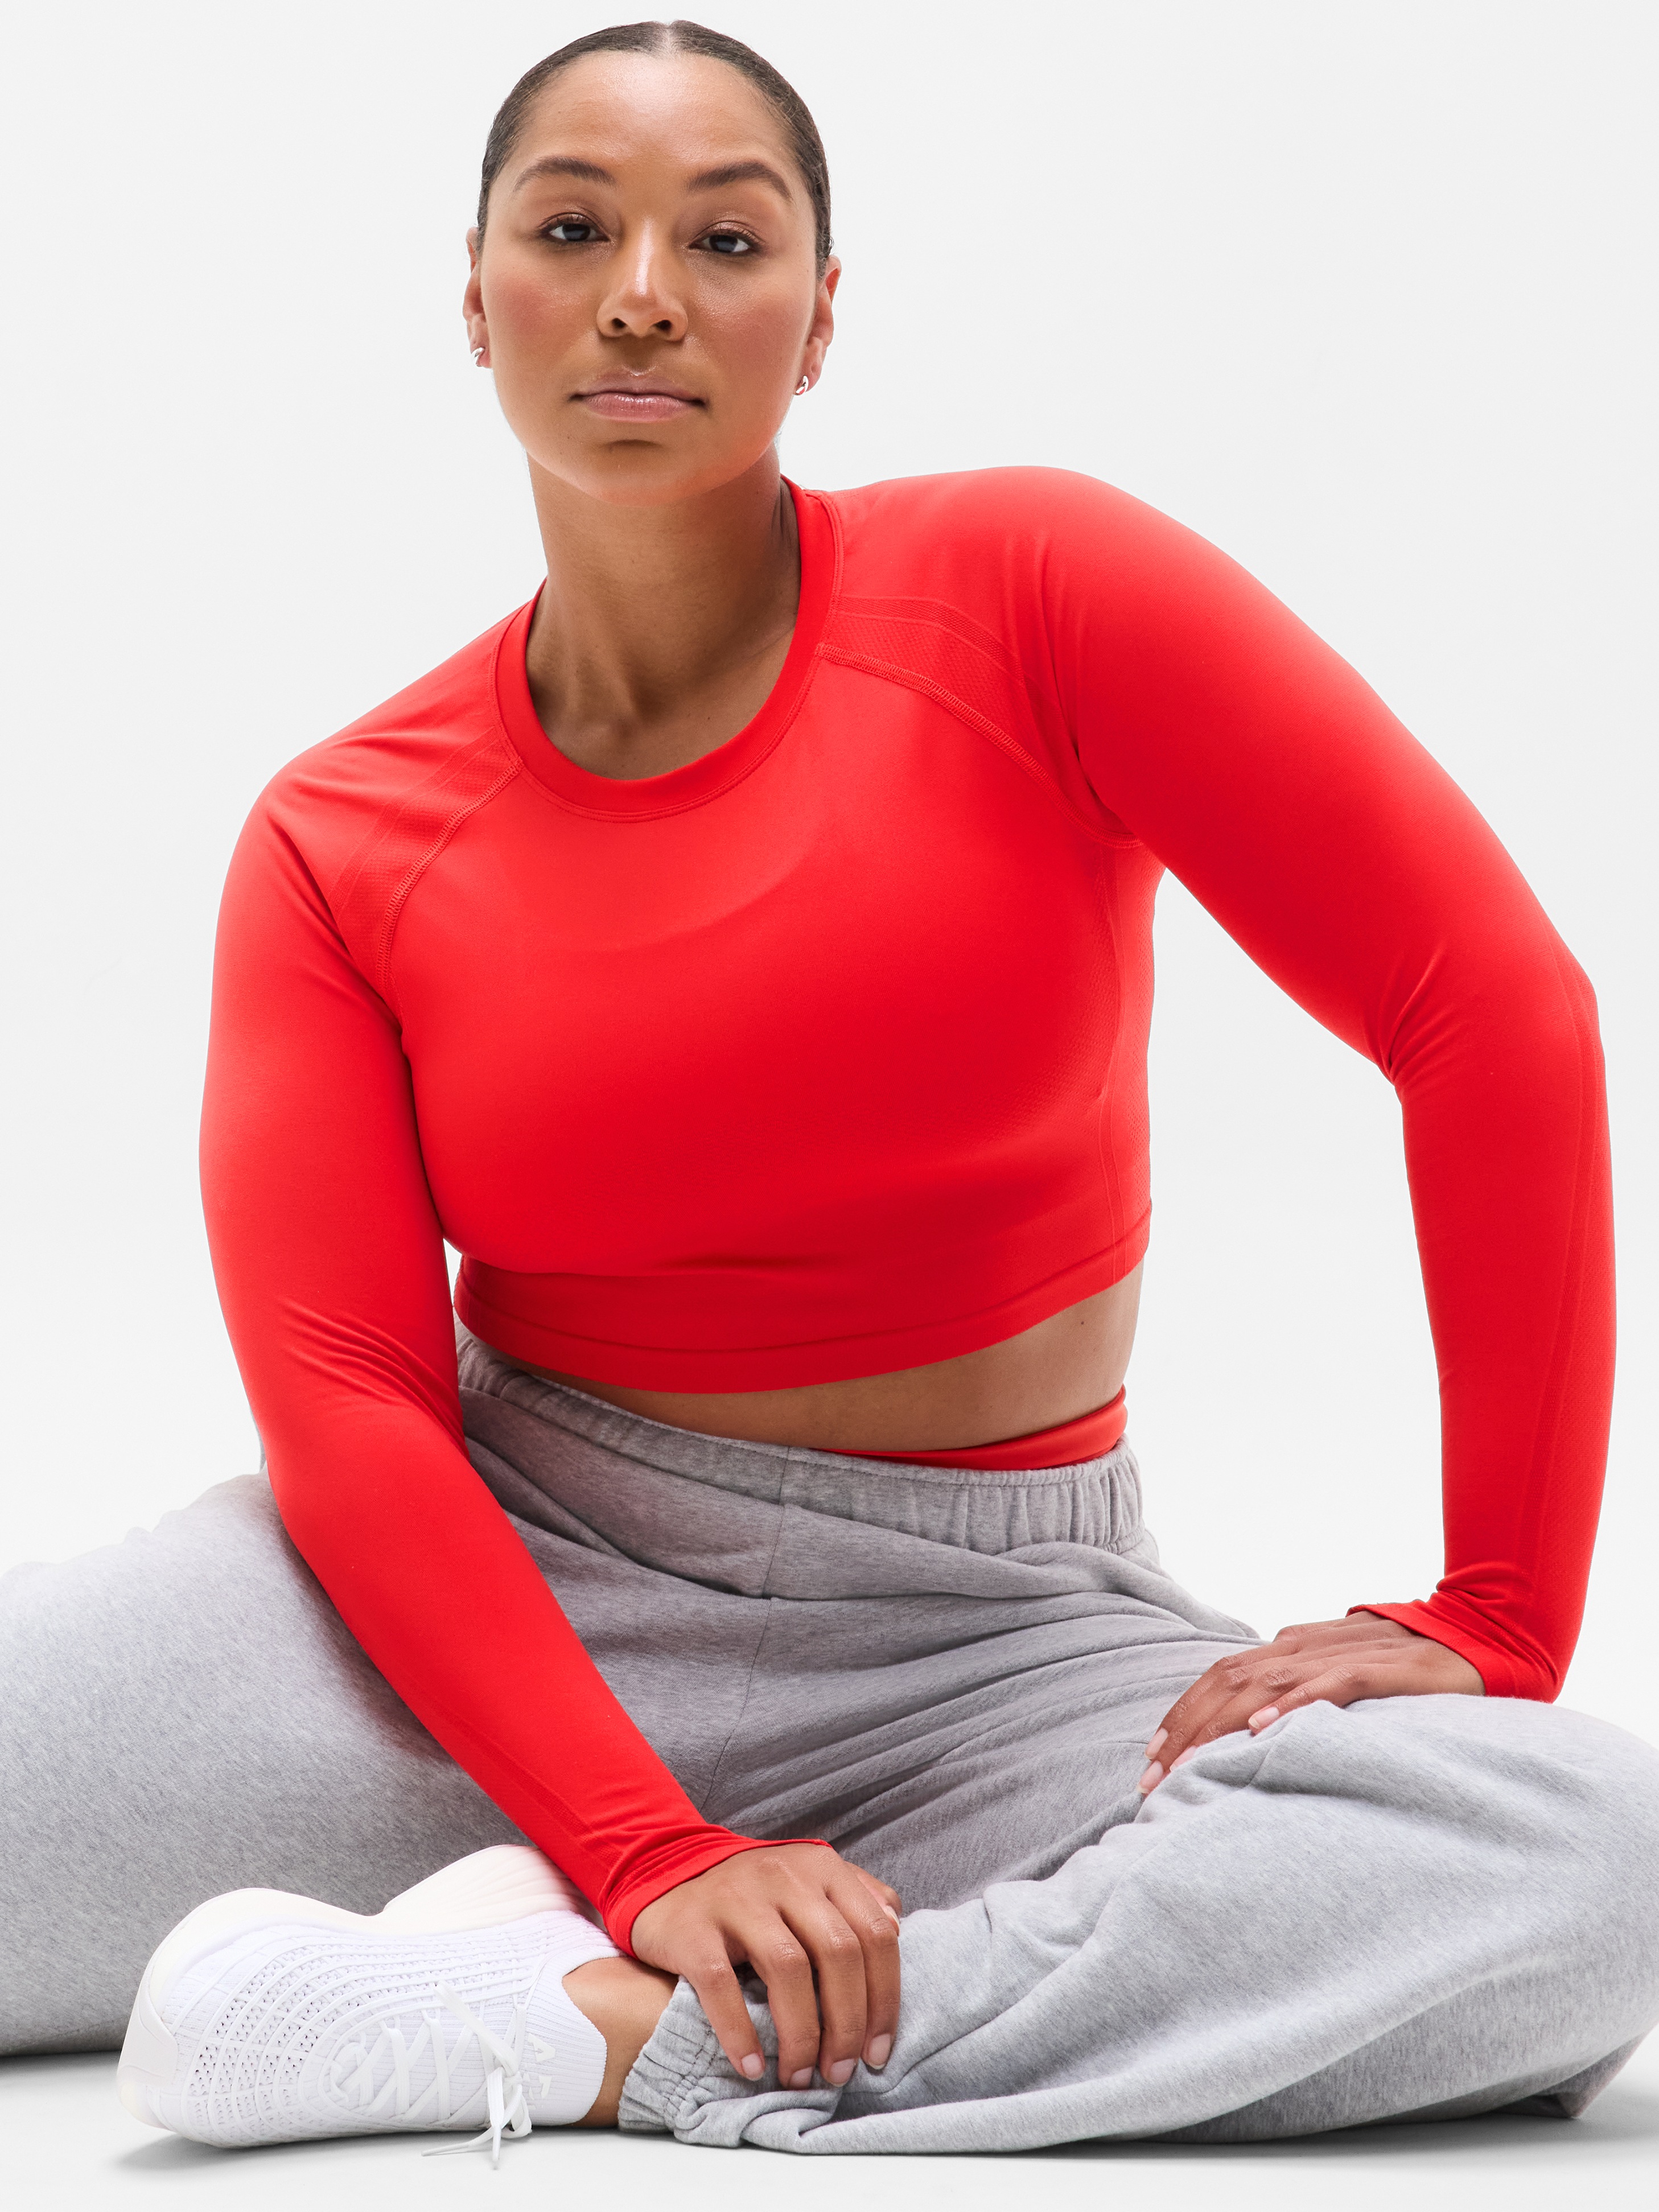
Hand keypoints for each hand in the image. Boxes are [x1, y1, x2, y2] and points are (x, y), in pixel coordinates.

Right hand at [629, 1843, 901, 2089]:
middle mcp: (785, 1877)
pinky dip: (739, 2031)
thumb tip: (897, 1927)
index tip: (878, 2051)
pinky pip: (721, 1984)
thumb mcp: (808, 1879)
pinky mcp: (693, 1928)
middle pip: (838, 1954)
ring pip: (788, 1969)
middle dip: (848, 2024)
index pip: (876, 1934)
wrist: (664, 1871)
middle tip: (840, 2071)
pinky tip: (751, 2065)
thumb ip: (855, 1896)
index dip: (885, 1999)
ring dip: (801, 2035)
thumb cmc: (751, 1892)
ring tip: (799, 2075)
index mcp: (822, 1869)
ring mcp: (737, 1899)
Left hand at [1140, 1610, 1483, 1793]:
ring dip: (1219, 1726)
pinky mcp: (1384, 1669)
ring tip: (1188, 1766)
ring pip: (1264, 1683)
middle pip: (1227, 1681)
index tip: (1152, 1759)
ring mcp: (1343, 1654)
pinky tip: (1262, 1731)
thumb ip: (1301, 1690)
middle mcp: (1306, 1645)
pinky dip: (1291, 1705)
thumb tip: (1254, 1728)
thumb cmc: (1407, 1661)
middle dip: (1185, 1729)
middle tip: (1155, 1781)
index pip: (1220, 1676)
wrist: (1483, 1631)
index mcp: (1292, 1647)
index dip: (1181, 1714)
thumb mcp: (1340, 1674)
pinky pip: (1329, 1685)